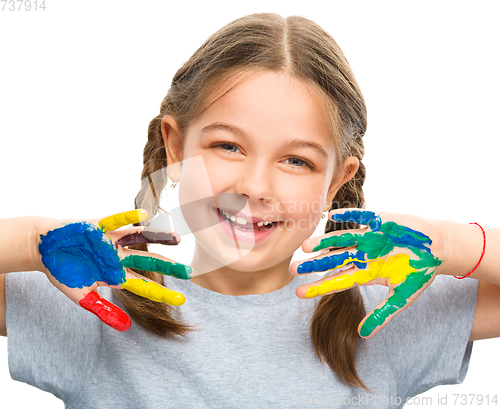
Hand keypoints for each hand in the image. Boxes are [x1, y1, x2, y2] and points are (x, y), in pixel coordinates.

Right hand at [36, 209, 191, 331]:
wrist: (43, 247)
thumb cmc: (63, 271)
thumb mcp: (82, 297)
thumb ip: (103, 311)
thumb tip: (126, 328)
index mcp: (115, 275)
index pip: (144, 285)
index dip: (162, 292)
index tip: (181, 299)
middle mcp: (118, 257)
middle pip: (148, 262)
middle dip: (168, 267)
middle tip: (190, 272)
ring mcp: (111, 241)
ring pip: (139, 239)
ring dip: (158, 238)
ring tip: (177, 238)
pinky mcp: (99, 226)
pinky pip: (116, 222)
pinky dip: (128, 219)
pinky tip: (145, 217)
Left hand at [291, 209, 443, 337]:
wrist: (437, 247)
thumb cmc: (418, 272)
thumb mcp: (401, 298)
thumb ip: (382, 314)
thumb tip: (363, 335)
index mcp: (364, 273)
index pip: (336, 281)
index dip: (318, 287)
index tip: (299, 293)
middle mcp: (361, 254)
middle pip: (333, 261)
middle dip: (313, 265)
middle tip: (292, 268)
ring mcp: (368, 238)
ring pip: (341, 240)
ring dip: (324, 242)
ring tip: (306, 246)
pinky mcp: (379, 221)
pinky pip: (361, 217)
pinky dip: (349, 216)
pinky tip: (331, 216)